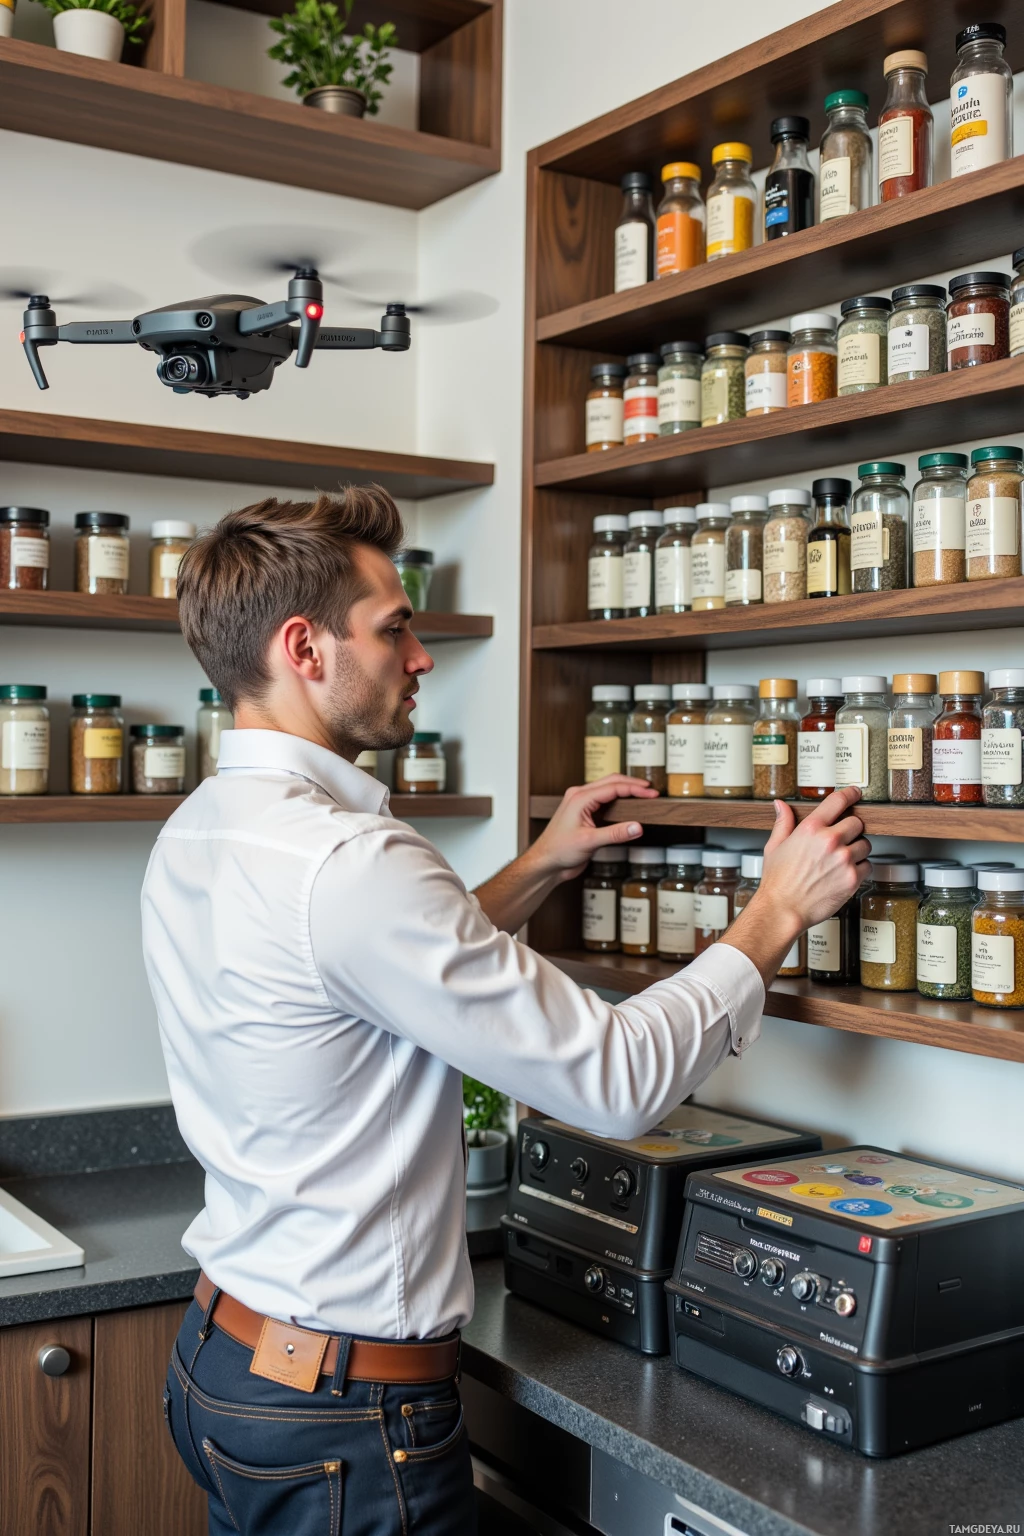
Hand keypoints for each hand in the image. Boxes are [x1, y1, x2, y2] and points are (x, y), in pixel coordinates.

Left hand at [532, 775, 659, 882]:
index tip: (651, 794)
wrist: (545, 863)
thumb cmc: (559, 851)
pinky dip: (618, 800)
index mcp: (580, 797)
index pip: (613, 787)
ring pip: (607, 789)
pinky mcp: (584, 814)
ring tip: (643, 795)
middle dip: (632, 785)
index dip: (635, 789)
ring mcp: (581, 804)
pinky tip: (628, 805)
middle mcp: (580, 796)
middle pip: (611, 782)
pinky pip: (604, 800)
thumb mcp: (589, 842)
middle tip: (651, 792)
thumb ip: (615, 834)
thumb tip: (638, 826)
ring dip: (625, 789)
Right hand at [758, 788, 870, 932]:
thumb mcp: (774, 846)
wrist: (783, 909)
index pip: (838, 801)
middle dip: (852, 829)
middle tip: (842, 839)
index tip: (855, 793)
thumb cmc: (778, 881)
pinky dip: (860, 869)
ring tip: (841, 860)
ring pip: (865, 844)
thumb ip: (783, 823)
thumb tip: (780, 805)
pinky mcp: (852, 878)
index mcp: (811, 828)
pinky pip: (867, 866)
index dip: (850, 794)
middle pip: (857, 823)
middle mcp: (830, 841)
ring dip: (858, 850)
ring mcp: (844, 860)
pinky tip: (844, 874)